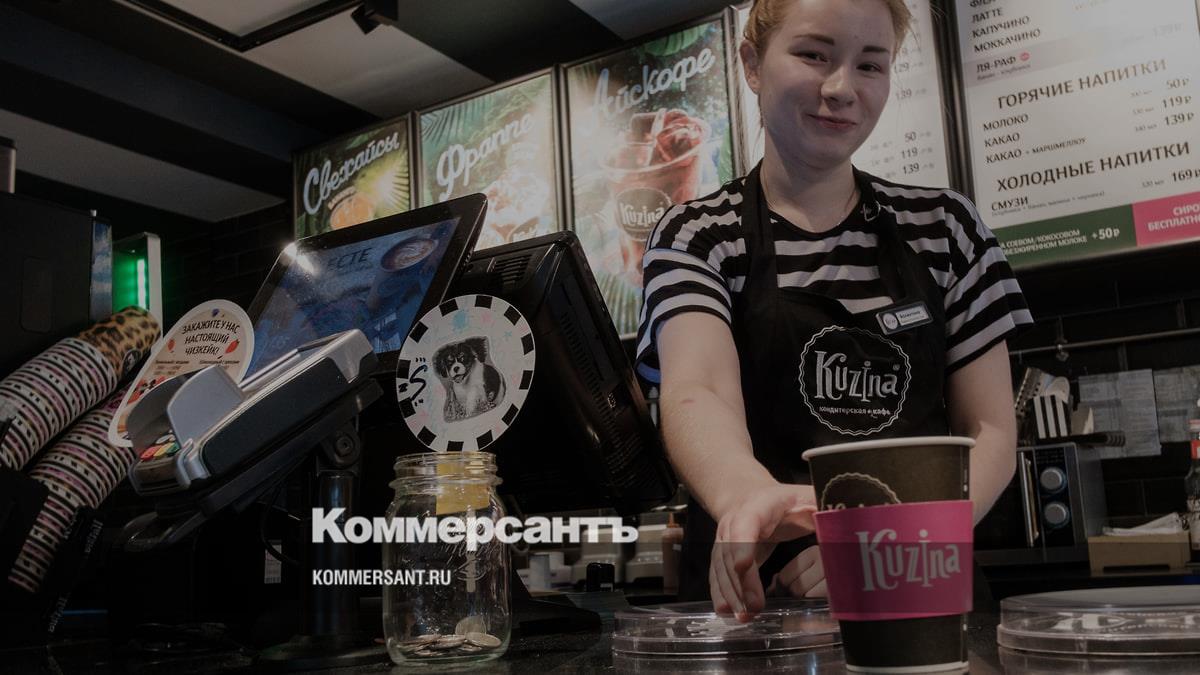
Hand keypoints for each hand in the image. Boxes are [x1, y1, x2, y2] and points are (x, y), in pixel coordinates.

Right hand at [710, 484, 815, 621]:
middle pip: (732, 551)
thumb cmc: (788, 501)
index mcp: (759, 505)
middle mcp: (735, 521)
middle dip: (742, 581)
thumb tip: (845, 516)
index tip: (745, 565)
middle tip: (754, 607)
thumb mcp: (808, 496)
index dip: (743, 543)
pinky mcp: (721, 554)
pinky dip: (720, 593)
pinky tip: (726, 611)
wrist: (752, 496)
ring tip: (745, 617)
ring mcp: (724, 538)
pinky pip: (717, 574)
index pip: (747, 522)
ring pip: (722, 566)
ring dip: (731, 592)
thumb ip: (824, 506)